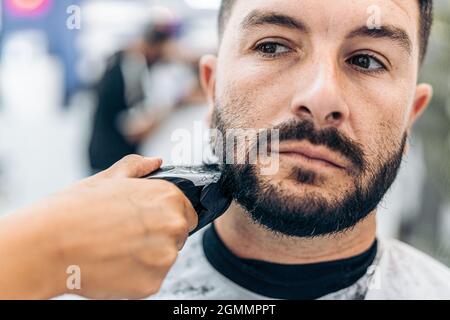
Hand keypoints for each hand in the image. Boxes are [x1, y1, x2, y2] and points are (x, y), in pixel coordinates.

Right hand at [0, 155, 197, 299]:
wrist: (49, 244)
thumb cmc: (75, 210)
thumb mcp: (108, 178)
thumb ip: (138, 167)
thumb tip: (156, 161)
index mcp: (168, 197)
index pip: (186, 212)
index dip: (167, 217)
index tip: (148, 222)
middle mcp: (173, 225)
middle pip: (177, 236)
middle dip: (157, 236)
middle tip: (126, 235)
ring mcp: (164, 257)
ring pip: (163, 259)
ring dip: (147, 257)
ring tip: (115, 249)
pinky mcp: (152, 284)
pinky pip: (151, 280)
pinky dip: (136, 276)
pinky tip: (114, 265)